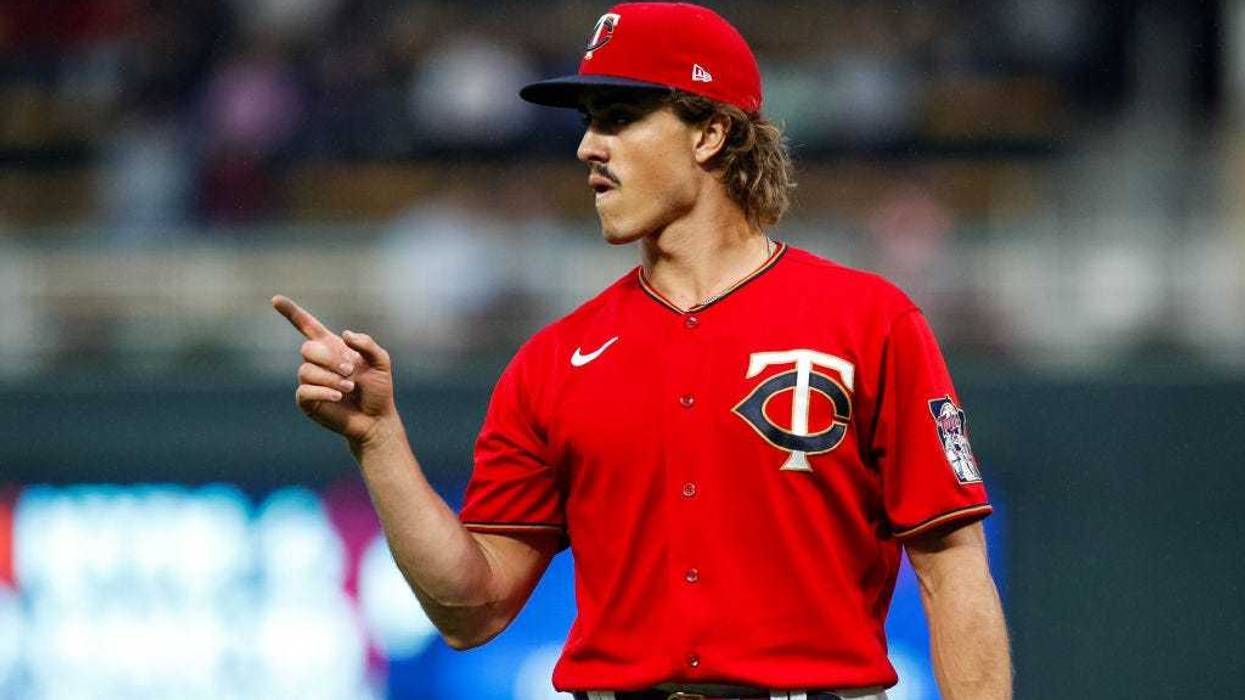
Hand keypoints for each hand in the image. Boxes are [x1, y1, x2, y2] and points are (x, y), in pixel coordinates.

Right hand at [272, 294, 397, 446]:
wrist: (376, 418)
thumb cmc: (378, 389)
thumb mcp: (381, 362)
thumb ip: (367, 344)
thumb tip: (344, 335)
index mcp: (332, 347)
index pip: (306, 326)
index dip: (291, 312)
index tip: (275, 299)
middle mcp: (317, 362)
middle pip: (308, 349)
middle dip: (330, 359)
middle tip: (351, 371)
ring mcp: (309, 381)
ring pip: (306, 371)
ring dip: (331, 378)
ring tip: (350, 387)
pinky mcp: (306, 401)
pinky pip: (305, 390)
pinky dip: (323, 391)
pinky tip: (338, 396)